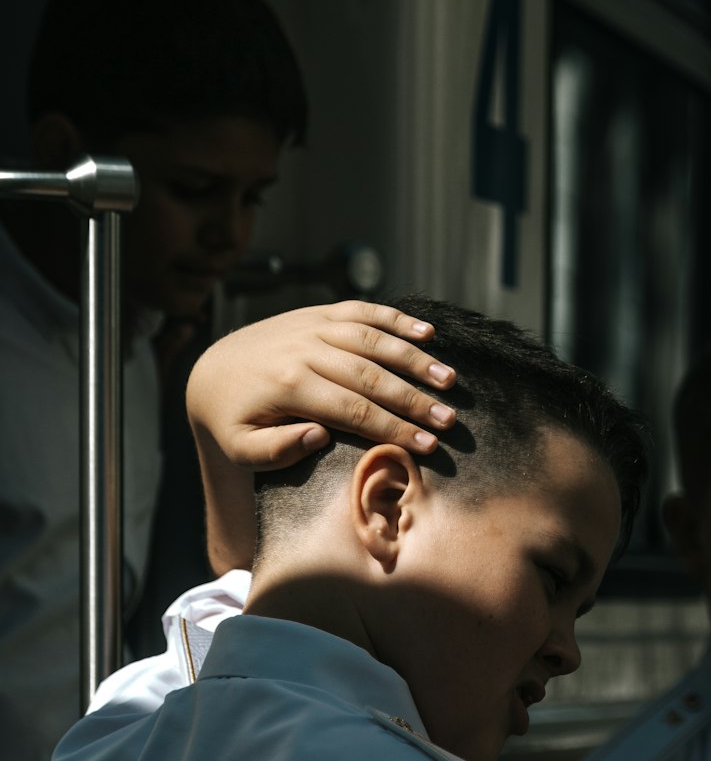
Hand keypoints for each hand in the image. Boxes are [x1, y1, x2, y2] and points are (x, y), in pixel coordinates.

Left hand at [187, 300, 456, 469]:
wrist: (211, 372)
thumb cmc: (231, 420)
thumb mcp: (239, 448)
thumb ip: (276, 450)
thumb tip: (321, 436)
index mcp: (289, 385)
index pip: (354, 410)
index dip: (394, 428)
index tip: (428, 446)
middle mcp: (305, 349)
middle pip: (371, 376)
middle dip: (414, 399)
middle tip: (450, 419)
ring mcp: (313, 326)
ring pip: (373, 340)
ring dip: (415, 359)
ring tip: (449, 379)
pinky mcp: (317, 313)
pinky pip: (362, 311)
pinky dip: (396, 319)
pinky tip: (428, 331)